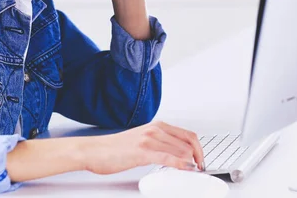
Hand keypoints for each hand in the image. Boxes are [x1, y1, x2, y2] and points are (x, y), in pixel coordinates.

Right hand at [81, 121, 204, 174]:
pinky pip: (168, 157)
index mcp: (157, 126)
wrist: (95, 150)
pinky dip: (180, 164)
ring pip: (180, 150)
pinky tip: (186, 169)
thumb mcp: (142, 140)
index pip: (187, 134)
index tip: (201, 159)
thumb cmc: (115, 148)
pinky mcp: (142, 151)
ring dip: (191, 162)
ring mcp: (149, 139)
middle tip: (200, 168)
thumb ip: (159, 144)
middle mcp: (155, 130)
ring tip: (194, 171)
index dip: (199, 148)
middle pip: (188, 142)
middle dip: (198, 156)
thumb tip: (176, 155)